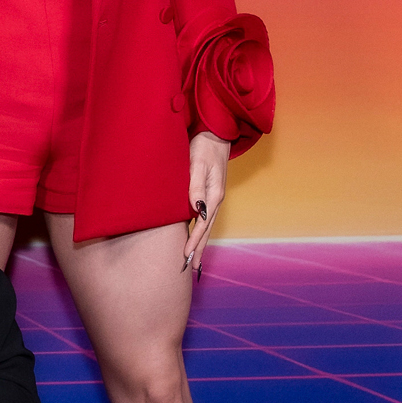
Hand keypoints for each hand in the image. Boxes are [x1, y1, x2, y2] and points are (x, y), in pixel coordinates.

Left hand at [183, 131, 231, 271]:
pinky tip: (195, 236)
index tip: (186, 255)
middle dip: (199, 249)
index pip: (202, 224)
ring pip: (206, 226)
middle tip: (191, 268)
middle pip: (206, 230)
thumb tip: (196, 209)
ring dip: (200, 243)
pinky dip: (200, 230)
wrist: (215, 134)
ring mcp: (213, 197)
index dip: (194, 241)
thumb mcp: (197, 164)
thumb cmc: (204, 147)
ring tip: (193, 259)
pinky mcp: (209, 193)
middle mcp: (215, 199)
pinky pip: (204, 218)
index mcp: (213, 195)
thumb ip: (195, 186)